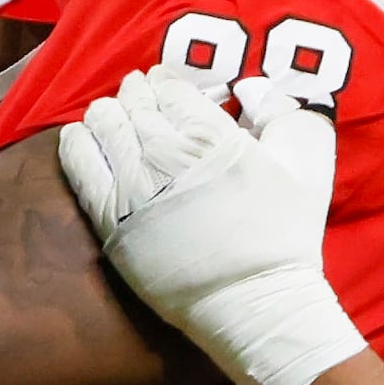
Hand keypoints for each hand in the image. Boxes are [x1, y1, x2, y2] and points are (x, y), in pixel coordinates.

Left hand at [53, 69, 363, 384]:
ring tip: (111, 114)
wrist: (253, 303)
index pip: (170, 89)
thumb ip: (283, 110)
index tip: (163, 84)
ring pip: (103, 128)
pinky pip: (80, 169)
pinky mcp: (111, 223)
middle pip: (134, 105)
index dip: (165, 81)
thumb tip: (248, 88)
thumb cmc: (285, 235)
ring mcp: (132, 190)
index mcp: (210, 135)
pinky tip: (78, 135)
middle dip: (136, 94)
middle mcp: (164, 156)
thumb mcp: (308, 159)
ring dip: (106, 113)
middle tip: (139, 96)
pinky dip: (75, 144)